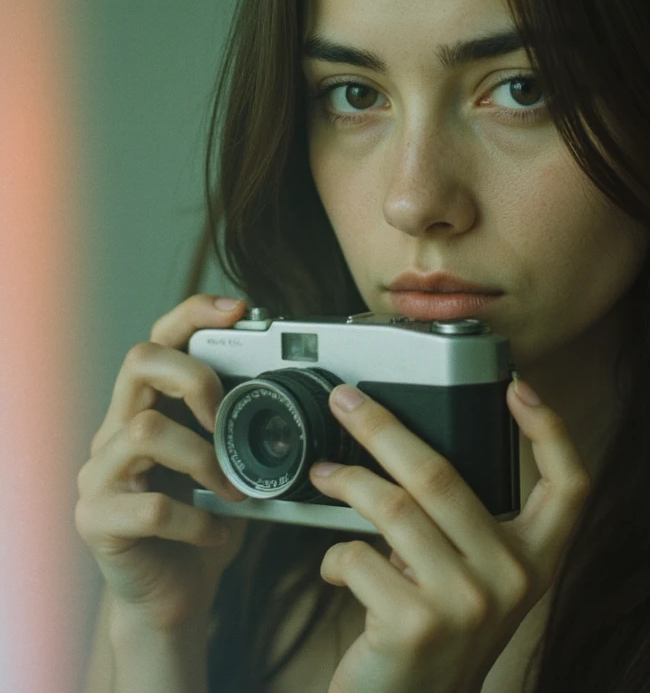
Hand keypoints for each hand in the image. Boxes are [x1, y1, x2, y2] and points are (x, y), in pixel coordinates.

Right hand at [75, 294, 249, 630]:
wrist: (170, 599)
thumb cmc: (202, 526)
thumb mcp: (227, 468)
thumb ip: (242, 432)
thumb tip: (293, 396)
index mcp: (147, 409)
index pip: (159, 339)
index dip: (193, 313)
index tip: (238, 309)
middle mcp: (115, 431)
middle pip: (139, 362)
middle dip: (194, 378)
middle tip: (225, 418)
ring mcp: (100, 475)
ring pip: (144, 432)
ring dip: (203, 459)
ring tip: (232, 490)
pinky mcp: (97, 521)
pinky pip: (151, 506)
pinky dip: (197, 520)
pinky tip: (215, 532)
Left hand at [308, 381, 590, 692]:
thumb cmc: (438, 631)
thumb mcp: (473, 578)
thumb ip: (465, 524)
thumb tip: (406, 444)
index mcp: (534, 560)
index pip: (569, 485)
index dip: (551, 429)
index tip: (518, 387)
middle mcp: (510, 579)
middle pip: (441, 474)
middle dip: (382, 427)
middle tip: (347, 404)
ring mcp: (465, 602)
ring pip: (392, 506)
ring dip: (346, 482)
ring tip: (325, 475)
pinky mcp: (416, 624)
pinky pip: (358, 556)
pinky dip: (334, 555)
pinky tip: (334, 567)